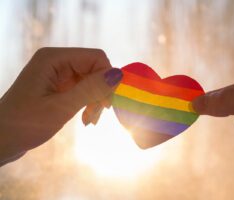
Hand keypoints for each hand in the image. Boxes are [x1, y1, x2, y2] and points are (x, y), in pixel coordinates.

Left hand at [0, 47, 122, 165]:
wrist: (1, 140)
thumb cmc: (24, 124)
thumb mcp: (60, 107)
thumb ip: (90, 89)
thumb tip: (119, 74)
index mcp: (53, 58)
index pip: (95, 57)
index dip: (107, 77)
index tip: (106, 103)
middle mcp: (57, 61)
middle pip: (94, 68)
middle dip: (100, 91)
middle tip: (96, 115)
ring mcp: (58, 74)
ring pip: (91, 80)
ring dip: (95, 100)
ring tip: (89, 120)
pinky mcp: (59, 86)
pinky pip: (83, 89)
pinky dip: (88, 103)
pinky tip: (85, 118)